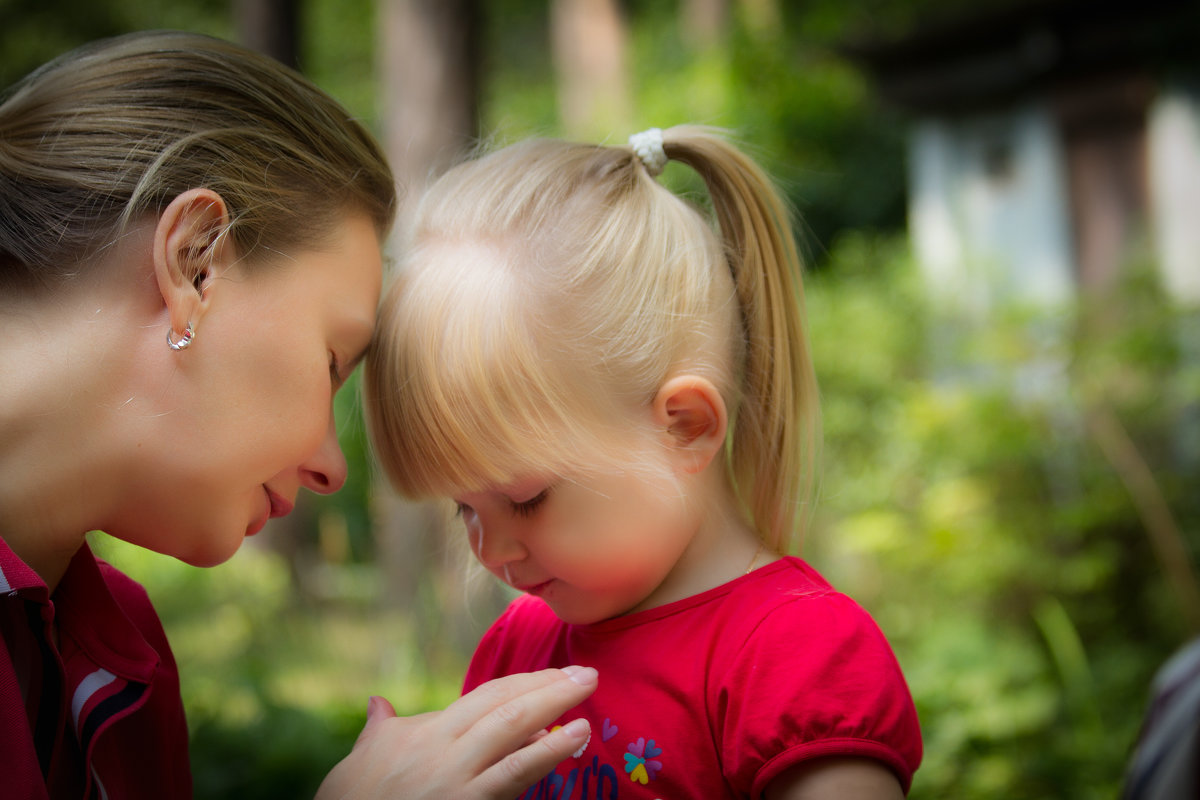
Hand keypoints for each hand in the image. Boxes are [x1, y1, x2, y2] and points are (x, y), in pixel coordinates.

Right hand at [315, 666, 596, 799]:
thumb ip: (380, 728)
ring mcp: (457, 778)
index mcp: (426, 731)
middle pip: (505, 707)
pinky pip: (513, 776)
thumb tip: (377, 703)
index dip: (523, 683)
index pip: (485, 697)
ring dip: (554, 710)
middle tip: (586, 674)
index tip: (554, 674)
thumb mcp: (363, 757)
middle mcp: (444, 748)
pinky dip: (546, 753)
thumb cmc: (352, 798)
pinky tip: (572, 740)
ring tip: (585, 698)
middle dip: (548, 688)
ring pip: (513, 733)